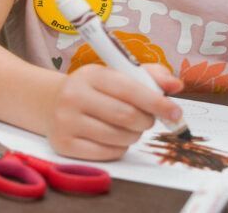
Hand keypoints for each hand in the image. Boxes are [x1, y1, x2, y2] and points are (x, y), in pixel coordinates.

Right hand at [47, 63, 183, 160]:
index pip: (129, 89)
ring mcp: (65, 121)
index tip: (175, 112)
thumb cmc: (93, 89)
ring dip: (134, 135)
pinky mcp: (64, 144)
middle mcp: (73, 96)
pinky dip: (120, 148)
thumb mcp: (115, 74)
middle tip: (147, 119)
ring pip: (119, 137)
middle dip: (146, 120)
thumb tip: (176, 85)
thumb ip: (148, 76)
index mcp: (89, 75)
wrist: (51, 102)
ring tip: (127, 127)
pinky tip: (113, 138)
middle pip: (126, 116)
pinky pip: (108, 153)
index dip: (156, 102)